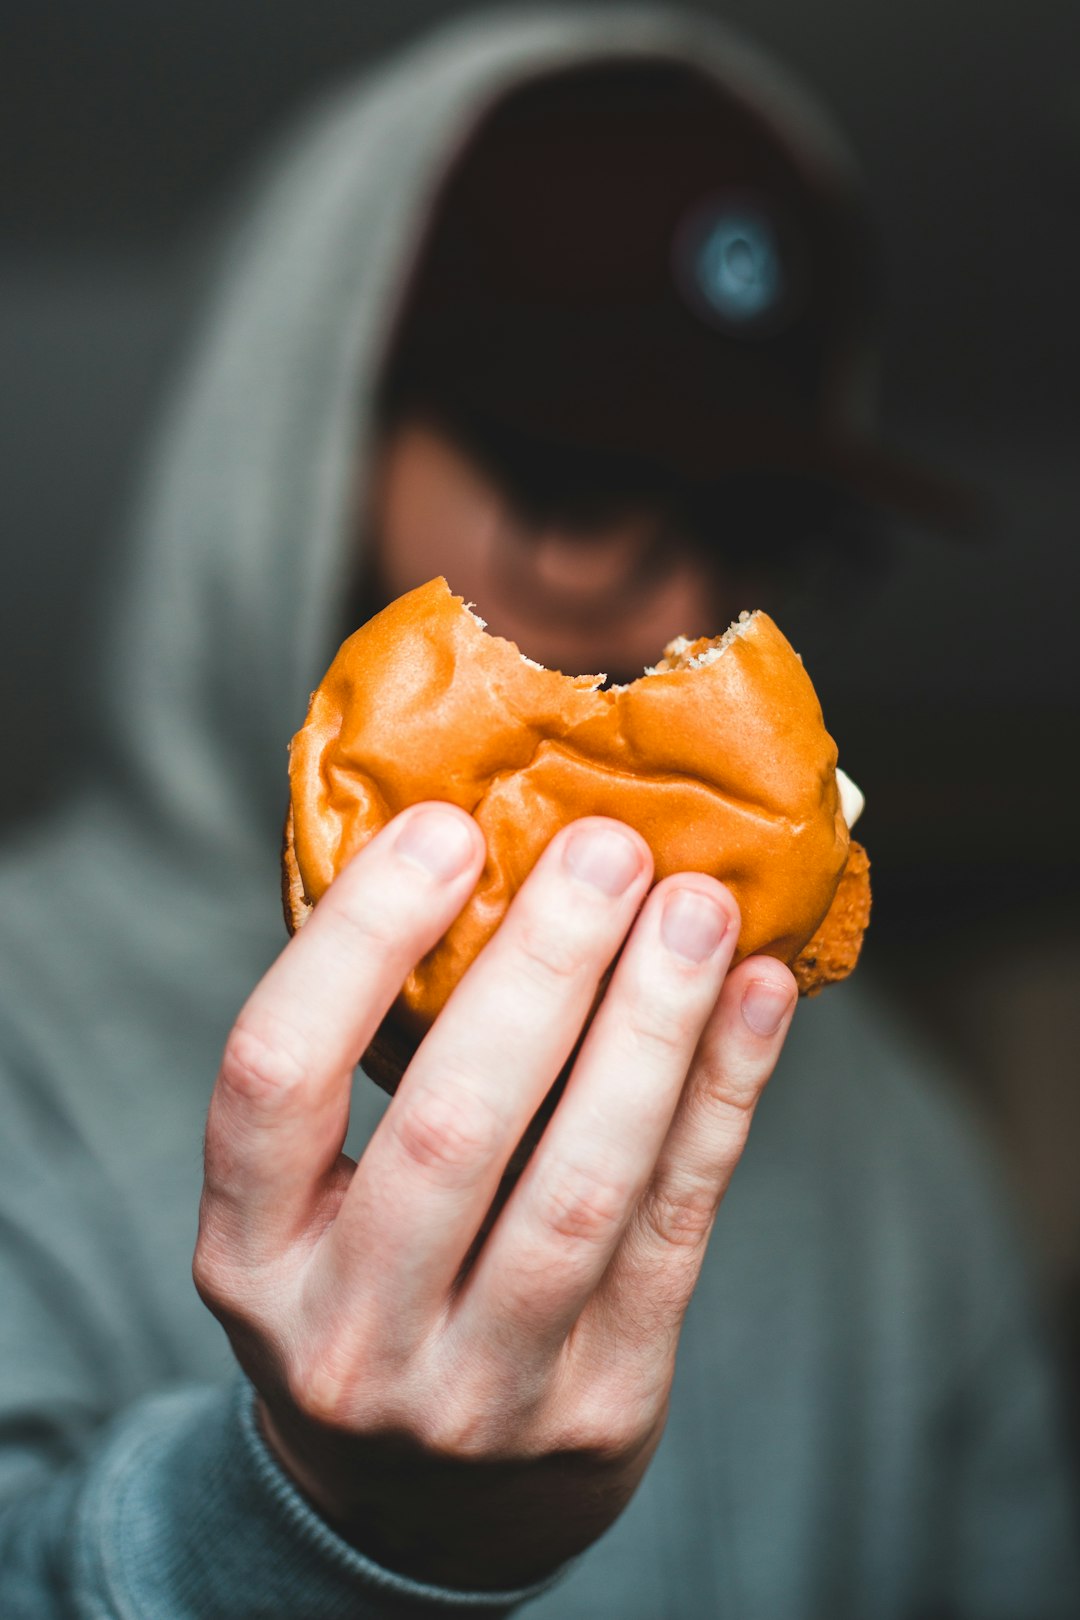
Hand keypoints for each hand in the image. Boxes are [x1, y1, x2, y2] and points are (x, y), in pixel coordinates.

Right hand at [194, 803, 795, 1589]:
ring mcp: (480, 1388)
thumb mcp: (312, 1205)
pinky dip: (724, 1096)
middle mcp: (349, 1336)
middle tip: (607, 846)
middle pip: (451, 1130)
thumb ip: (372, 1065)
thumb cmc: (372, 1290)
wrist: (429, 1502)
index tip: (443, 828)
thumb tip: (490, 854)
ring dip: (653, 1027)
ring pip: (581, 1185)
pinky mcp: (603, 1400)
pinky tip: (754, 997)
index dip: (358, 941)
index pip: (273, 1077)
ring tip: (699, 905)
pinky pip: (676, 1222)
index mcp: (249, 1256)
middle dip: (542, 970)